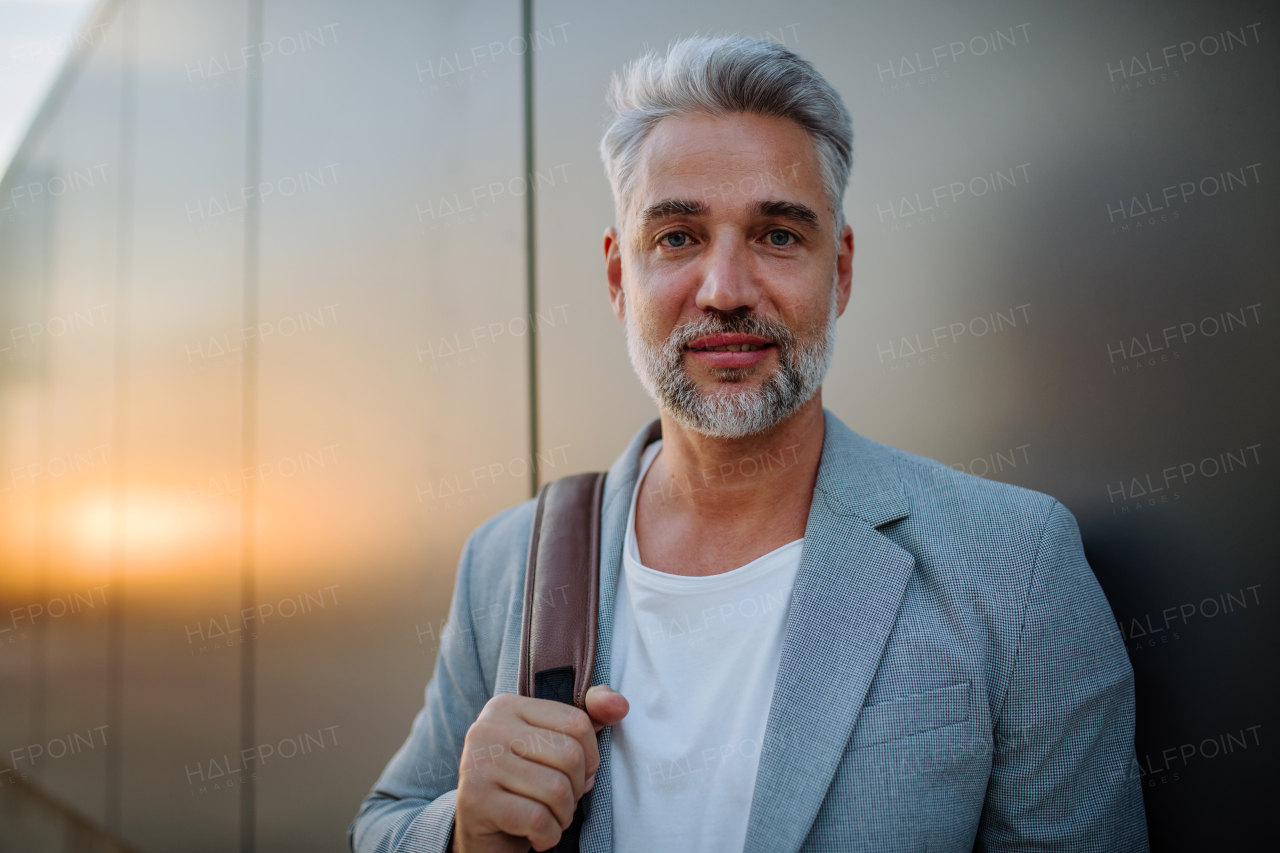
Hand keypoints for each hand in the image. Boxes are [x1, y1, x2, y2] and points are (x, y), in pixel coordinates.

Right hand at [452, 685, 628, 852]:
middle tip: (560, 801)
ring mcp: (476, 763)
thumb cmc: (524, 786)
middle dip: (576, 788)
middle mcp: (487, 728)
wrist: (483, 833)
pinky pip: (538, 819)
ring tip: (548, 817)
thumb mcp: (555, 746)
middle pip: (569, 755)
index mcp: (507, 706)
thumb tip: (620, 705)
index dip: (590, 757)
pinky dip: (548, 835)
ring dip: (563, 815)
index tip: (577, 775)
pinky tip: (535, 835)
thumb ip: (589, 719)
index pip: (576, 722)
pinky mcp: (474, 800)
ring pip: (556, 789)